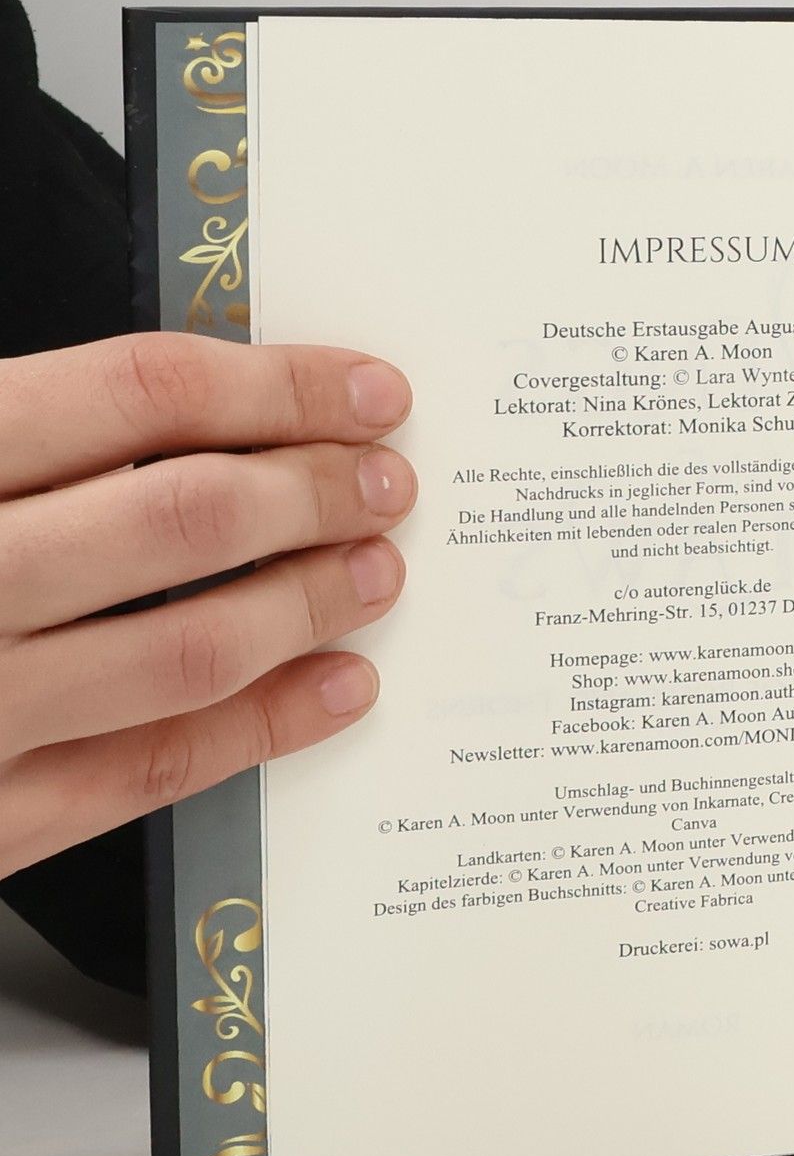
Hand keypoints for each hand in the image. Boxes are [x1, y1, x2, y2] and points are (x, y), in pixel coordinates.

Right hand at [0, 333, 414, 877]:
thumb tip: (191, 395)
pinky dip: (262, 728)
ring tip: (379, 570)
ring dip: (308, 602)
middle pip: (183, 515)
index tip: (365, 389)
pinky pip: (148, 770)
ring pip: (187, 647)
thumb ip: (17, 427)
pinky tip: (336, 686)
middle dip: (315, 491)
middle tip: (393, 480)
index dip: (275, 385)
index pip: (135, 396)